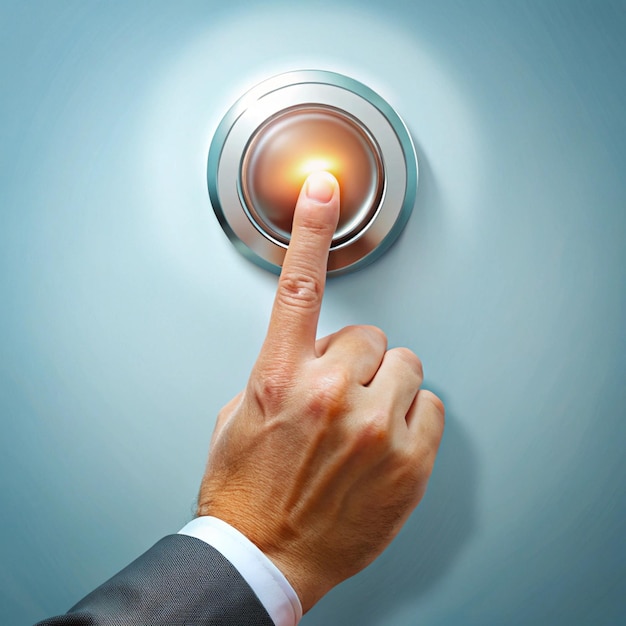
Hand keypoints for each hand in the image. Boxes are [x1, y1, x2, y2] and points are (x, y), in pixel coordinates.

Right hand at [197, 171, 444, 611]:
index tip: (322, 188)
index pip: (299, 284)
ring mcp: (374, 428)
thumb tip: (310, 356)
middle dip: (358, 361)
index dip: (311, 228)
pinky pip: (433, 407)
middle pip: (372, 336)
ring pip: (407, 367)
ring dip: (387, 388)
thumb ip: (277, 371)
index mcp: (279, 377)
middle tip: (340, 396)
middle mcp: (329, 394)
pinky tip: (386, 444)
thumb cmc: (247, 490)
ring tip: (362, 424)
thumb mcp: (238, 417)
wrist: (265, 556)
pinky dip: (414, 419)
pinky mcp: (409, 461)